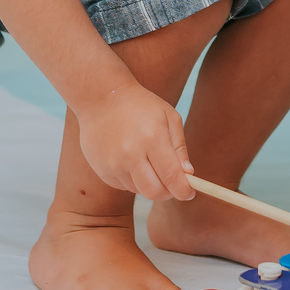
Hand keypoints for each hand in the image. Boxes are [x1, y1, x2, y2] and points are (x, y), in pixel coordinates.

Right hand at [75, 81, 195, 201]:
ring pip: (139, 190)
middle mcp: (131, 154)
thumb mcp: (168, 117)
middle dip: (168, 193)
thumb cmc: (140, 105)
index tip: (189, 193)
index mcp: (152, 138)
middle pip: (154, 192)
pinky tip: (129, 159)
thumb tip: (188, 174)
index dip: (184, 190)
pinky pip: (123, 186)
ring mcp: (113, 163)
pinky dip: (132, 179)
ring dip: (149, 183)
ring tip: (147, 161)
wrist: (100, 96)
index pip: (172, 176)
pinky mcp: (101, 169)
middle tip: (172, 184)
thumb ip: (179, 147)